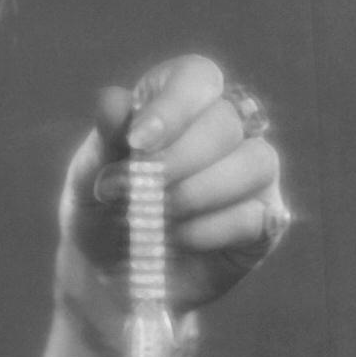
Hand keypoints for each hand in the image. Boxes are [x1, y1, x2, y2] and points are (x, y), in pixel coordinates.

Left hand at [61, 54, 288, 312]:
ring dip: (198, 192)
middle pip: (227, 120)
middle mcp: (225, 130)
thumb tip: (114, 101)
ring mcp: (252, 174)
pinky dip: (211, 230)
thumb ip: (105, 139)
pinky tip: (179, 240)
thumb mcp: (88, 177)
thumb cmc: (100, 215)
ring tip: (157, 216)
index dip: (173, 104)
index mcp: (177, 104)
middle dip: (177, 160)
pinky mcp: (267, 220)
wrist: (109, 280)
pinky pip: (258, 215)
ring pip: (257, 161)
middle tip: (135, 191)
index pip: (196, 76)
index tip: (137, 140)